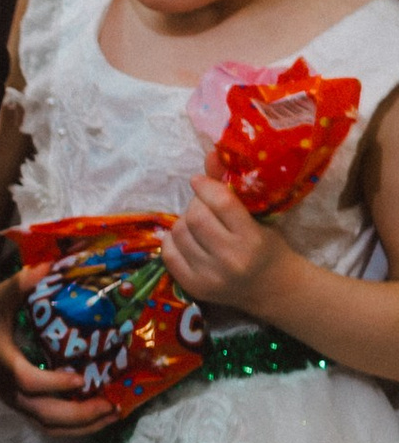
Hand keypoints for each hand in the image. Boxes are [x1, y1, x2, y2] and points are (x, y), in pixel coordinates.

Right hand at [0, 265, 116, 430]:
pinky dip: (75, 426)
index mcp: (3, 364)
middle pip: (45, 413)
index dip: (54, 384)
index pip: (28, 381)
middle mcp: (10, 389)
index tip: (80, 379)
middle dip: (81, 413)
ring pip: (49, 425)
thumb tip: (48, 267)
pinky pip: (49, 424)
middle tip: (110, 404)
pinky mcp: (23, 405)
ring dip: (83, 425)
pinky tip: (96, 416)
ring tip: (111, 413)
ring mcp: (17, 401)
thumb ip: (19, 285)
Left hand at [160, 176, 286, 313]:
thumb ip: (231, 189)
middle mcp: (231, 260)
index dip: (206, 186)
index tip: (199, 181)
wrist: (275, 289)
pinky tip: (187, 239)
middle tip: (203, 206)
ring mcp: (210, 276)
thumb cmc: (268, 247)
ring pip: (179, 233)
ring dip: (184, 222)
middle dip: (196, 204)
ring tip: (198, 225)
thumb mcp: (258, 217)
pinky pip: (168, 253)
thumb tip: (210, 153)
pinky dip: (172, 240)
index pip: (221, 204)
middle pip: (195, 217)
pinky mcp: (194, 287)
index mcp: (252, 239)